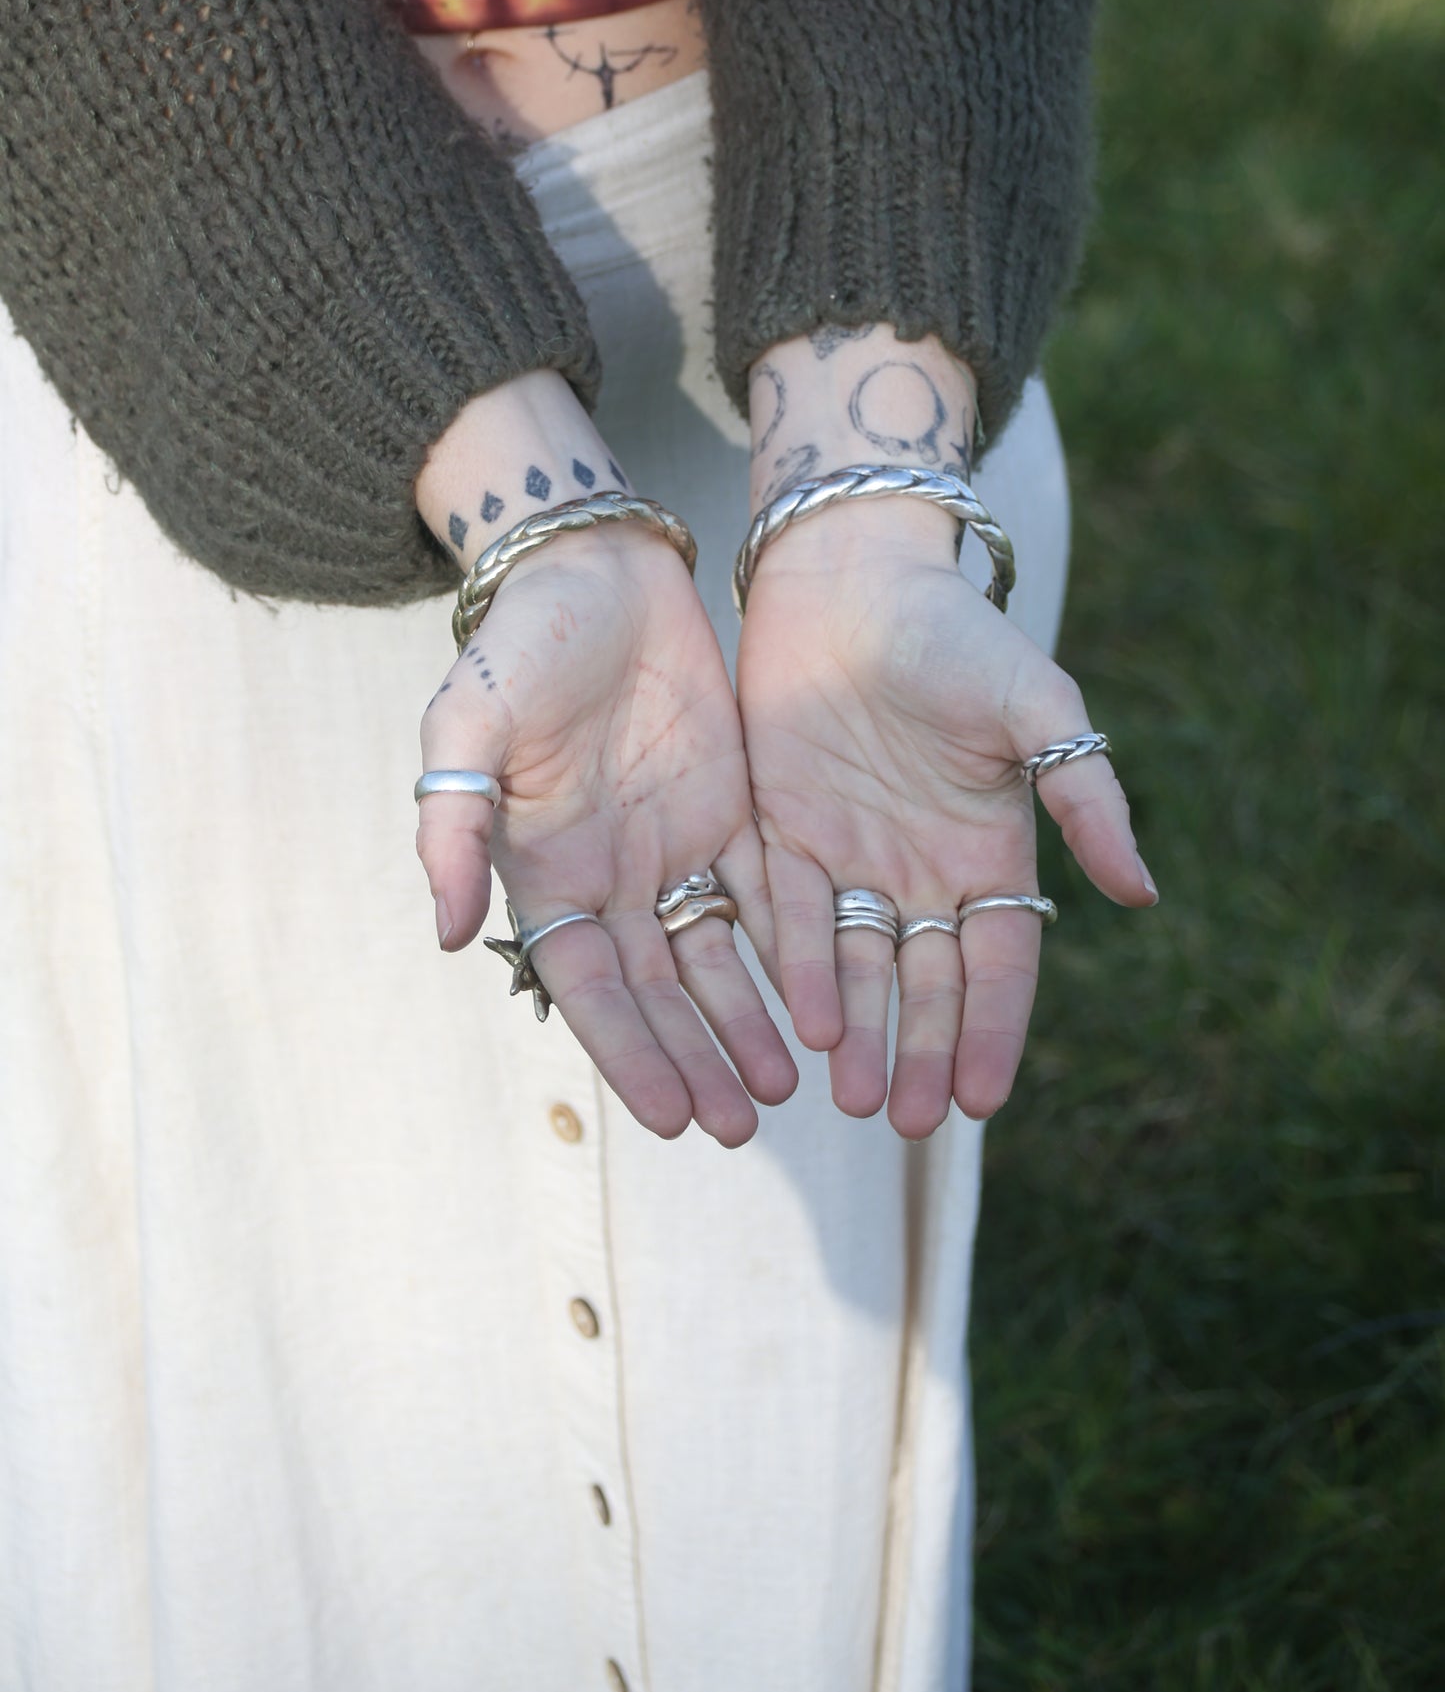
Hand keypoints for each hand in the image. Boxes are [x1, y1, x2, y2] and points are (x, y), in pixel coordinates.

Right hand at [416, 522, 795, 1145]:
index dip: (629, 1052)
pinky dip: (791, 947)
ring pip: (716, 956)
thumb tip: (448, 935)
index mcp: (548, 869)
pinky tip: (829, 998)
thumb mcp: (471, 721)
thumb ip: (454, 824)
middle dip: (698, 1058)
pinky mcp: (732, 810)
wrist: (596, 567)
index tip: (670, 1119)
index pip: (590, 986)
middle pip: (660, 991)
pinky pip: (766, 892)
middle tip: (745, 1124)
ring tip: (790, 1084)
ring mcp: (676, 847)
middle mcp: (614, 876)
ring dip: (748, 1020)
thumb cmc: (522, 642)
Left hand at [736, 504, 1156, 1136]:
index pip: (997, 967)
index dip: (991, 1032)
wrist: (850, 575)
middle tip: (909, 1121)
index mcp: (988, 854)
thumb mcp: (1035, 708)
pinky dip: (796, 969)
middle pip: (924, 986)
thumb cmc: (957, 635)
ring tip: (853, 1097)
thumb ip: (1084, 796)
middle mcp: (918, 872)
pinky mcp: (778, 833)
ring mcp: (847, 858)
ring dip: (857, 1032)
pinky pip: (786, 917)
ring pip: (855, 969)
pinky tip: (799, 1021)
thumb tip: (1143, 895)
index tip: (983, 1100)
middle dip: (920, 1053)